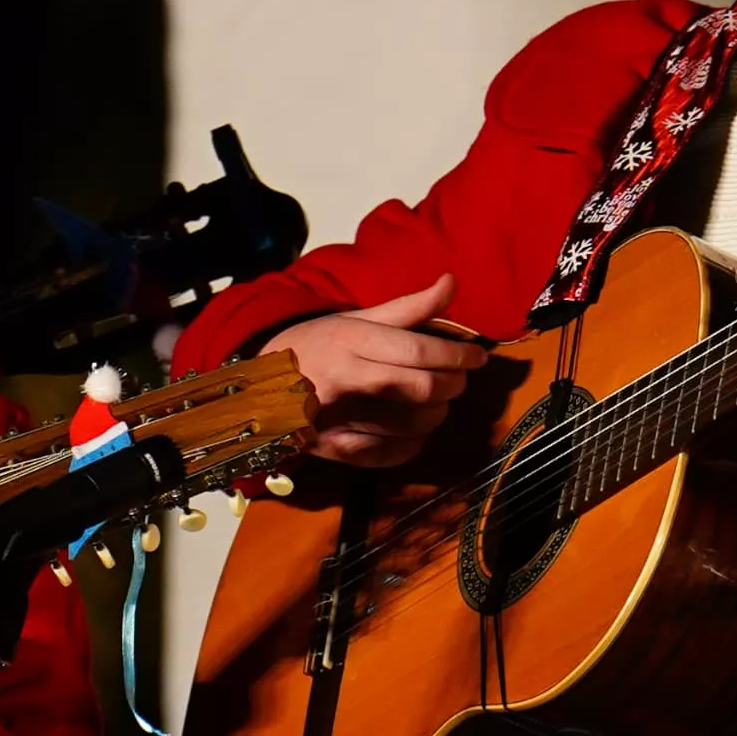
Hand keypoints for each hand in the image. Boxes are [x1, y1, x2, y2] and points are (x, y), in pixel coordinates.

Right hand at [275, 278, 493, 467]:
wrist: (258, 384)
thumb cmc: (317, 345)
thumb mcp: (357, 319)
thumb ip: (410, 307)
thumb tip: (452, 282)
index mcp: (352, 339)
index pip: (420, 350)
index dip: (459, 355)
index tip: (478, 356)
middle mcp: (346, 376)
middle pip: (421, 387)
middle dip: (453, 385)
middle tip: (459, 380)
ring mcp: (338, 416)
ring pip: (411, 424)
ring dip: (437, 415)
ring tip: (437, 404)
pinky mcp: (333, 448)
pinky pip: (388, 454)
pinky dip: (412, 446)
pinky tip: (416, 433)